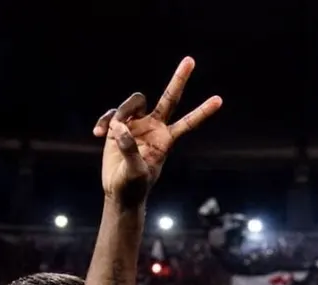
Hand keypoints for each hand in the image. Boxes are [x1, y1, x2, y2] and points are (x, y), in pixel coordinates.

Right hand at [95, 57, 221, 207]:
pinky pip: (113, 114)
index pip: (188, 123)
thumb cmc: (132, 186)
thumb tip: (121, 128)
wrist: (119, 191)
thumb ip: (129, 149)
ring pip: (133, 102)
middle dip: (179, 79)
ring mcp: (138, 124)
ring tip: (108, 133)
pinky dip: (105, 121)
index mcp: (166, 139)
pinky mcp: (120, 126)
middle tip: (190, 60)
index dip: (202, 112)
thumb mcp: (134, 171)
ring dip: (119, 113)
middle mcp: (155, 127)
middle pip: (170, 98)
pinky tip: (98, 133)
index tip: (219, 100)